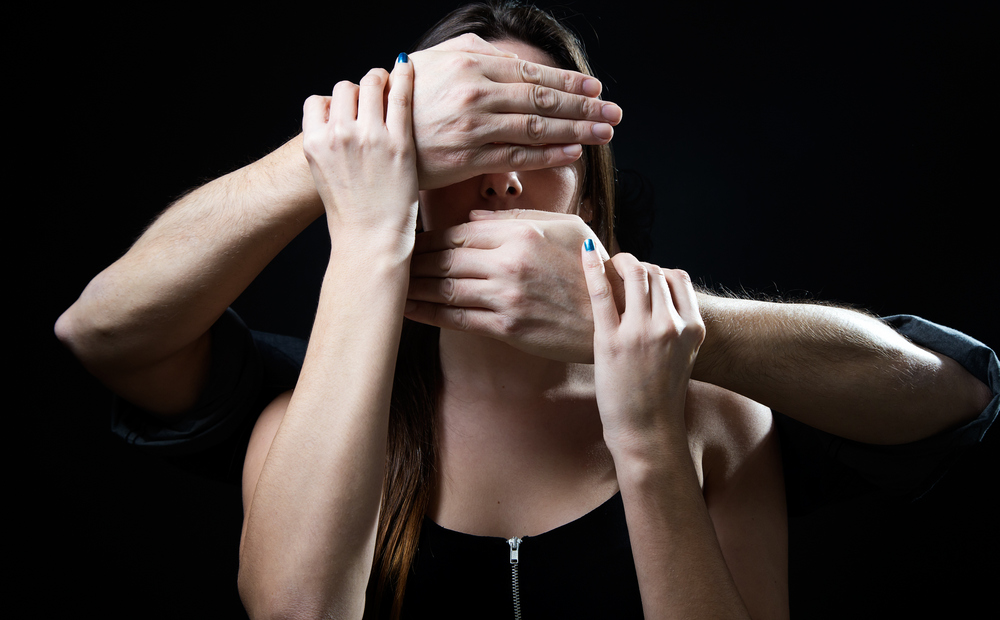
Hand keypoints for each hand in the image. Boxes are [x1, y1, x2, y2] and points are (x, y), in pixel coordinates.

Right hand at [302, 57, 418, 238]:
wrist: (370, 241)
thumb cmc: (352, 215)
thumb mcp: (326, 176)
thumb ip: (330, 146)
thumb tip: (341, 124)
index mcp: (314, 143)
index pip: (317, 101)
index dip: (334, 103)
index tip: (349, 110)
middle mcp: (337, 134)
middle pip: (344, 87)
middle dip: (359, 90)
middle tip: (374, 96)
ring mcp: (368, 136)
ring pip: (369, 82)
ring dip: (379, 80)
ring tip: (390, 86)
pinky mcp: (398, 141)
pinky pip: (399, 95)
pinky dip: (404, 76)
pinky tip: (408, 68)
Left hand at [406, 209, 621, 361]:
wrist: (617, 315)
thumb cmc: (590, 267)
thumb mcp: (564, 227)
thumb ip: (514, 218)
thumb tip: (469, 220)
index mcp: (521, 233)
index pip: (459, 232)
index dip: (429, 237)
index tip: (408, 239)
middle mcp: (510, 262)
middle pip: (445, 258)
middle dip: (413, 261)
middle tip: (387, 261)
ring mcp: (506, 297)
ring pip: (444, 288)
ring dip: (413, 288)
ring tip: (388, 286)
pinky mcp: (507, 328)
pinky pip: (456, 319)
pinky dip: (428, 314)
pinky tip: (409, 311)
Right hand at [407, 34, 622, 188]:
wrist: (371, 134)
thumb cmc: (406, 97)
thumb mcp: (437, 61)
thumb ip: (477, 56)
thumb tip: (517, 60)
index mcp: (470, 64)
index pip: (532, 73)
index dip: (569, 81)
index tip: (596, 88)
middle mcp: (476, 93)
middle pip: (543, 98)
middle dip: (584, 106)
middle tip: (614, 112)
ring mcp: (473, 127)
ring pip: (537, 127)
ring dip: (577, 130)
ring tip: (604, 133)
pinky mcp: (468, 158)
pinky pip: (518, 155)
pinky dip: (549, 154)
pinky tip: (574, 152)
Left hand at [581, 246, 704, 450]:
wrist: (648, 429)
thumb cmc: (661, 394)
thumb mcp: (684, 356)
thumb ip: (677, 326)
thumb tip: (660, 299)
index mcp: (692, 328)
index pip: (678, 278)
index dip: (659, 272)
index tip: (645, 279)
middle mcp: (670, 326)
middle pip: (654, 273)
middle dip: (637, 267)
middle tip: (622, 271)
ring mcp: (641, 332)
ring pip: (633, 274)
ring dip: (619, 263)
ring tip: (608, 266)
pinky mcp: (611, 340)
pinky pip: (602, 292)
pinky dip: (592, 267)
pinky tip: (586, 252)